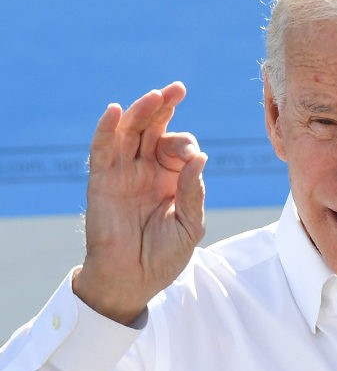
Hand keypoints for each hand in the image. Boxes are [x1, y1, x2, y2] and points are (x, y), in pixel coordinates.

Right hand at [73, 82, 207, 324]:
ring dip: (140, 111)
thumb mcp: (190, 224)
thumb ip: (194, 192)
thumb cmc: (164, 255)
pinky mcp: (102, 181)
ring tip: (155, 96)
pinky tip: (114, 110)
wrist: (133, 281)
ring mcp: (124, 173)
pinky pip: (102, 150)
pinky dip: (106, 129)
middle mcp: (147, 169)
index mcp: (171, 177)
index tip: (190, 157)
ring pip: (129, 132)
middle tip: (176, 89)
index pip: (179, 146)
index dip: (185, 144)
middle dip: (164, 107)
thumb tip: (200, 157)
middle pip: (154, 129)